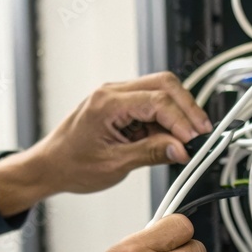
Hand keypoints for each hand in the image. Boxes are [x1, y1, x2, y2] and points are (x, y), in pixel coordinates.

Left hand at [0, 72, 211, 215]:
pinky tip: (171, 138)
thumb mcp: (115, 164)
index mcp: (107, 103)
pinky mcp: (121, 106)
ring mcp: (117, 96)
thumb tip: (180, 149)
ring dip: (178, 112)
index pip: (157, 101)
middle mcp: (112, 92)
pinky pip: (151, 104)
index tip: (193, 140)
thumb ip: (151, 153)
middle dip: (187, 108)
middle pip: (164, 84)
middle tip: (201, 132)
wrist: (50, 166)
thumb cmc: (72, 165)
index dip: (181, 120)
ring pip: (161, 90)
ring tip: (188, 138)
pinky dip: (166, 119)